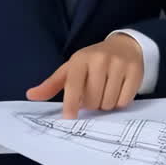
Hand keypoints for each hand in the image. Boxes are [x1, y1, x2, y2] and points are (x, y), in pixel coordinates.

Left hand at [26, 34, 144, 118]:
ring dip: (105, 104)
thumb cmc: (92, 62)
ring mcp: (119, 64)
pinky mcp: (135, 71)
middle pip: (92, 99)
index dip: (70, 104)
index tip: (68, 119)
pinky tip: (118, 91)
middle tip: (93, 95)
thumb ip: (52, 84)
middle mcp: (100, 60)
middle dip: (91, 104)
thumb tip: (31, 95)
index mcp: (81, 59)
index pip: (73, 85)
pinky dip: (120, 102)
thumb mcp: (71, 69)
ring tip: (105, 92)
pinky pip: (124, 100)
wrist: (124, 46)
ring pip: (108, 102)